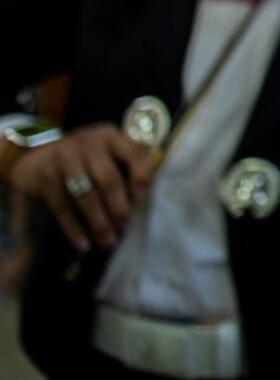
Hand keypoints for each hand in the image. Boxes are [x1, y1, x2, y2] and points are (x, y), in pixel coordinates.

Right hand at [9, 123, 152, 251]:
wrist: (38, 159)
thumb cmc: (86, 160)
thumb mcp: (107, 155)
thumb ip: (126, 171)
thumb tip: (137, 206)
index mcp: (112, 136)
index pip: (135, 152)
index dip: (141, 176)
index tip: (140, 199)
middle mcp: (89, 141)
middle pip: (109, 179)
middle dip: (119, 208)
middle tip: (124, 227)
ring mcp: (65, 157)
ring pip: (86, 195)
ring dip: (98, 222)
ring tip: (107, 241)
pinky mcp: (46, 175)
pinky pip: (63, 206)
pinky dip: (74, 228)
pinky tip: (83, 243)